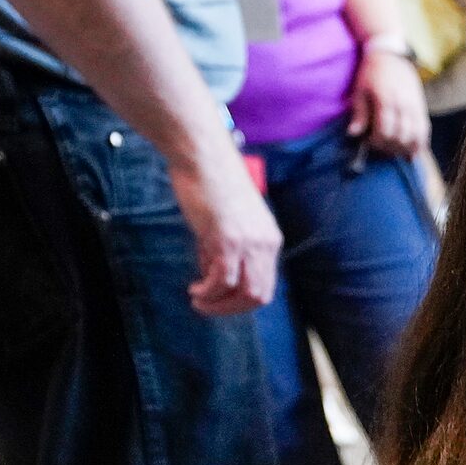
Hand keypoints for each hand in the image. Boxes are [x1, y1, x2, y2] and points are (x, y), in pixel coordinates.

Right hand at [168, 138, 282, 314]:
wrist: (202, 155)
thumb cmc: (209, 183)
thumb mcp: (224, 223)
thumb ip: (222, 250)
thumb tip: (212, 275)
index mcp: (269, 239)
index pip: (265, 284)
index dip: (241, 299)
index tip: (218, 298)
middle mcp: (266, 243)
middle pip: (259, 295)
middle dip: (232, 309)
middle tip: (207, 307)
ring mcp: (249, 243)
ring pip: (245, 294)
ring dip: (220, 306)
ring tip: (199, 302)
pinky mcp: (228, 239)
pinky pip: (223, 281)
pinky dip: (209, 293)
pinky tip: (196, 292)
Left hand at [348, 45, 430, 157]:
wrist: (392, 56)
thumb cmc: (371, 73)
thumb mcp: (360, 91)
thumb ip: (359, 114)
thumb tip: (353, 134)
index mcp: (385, 100)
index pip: (384, 131)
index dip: (377, 142)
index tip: (369, 142)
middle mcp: (403, 105)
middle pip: (400, 136)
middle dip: (390, 147)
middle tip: (381, 148)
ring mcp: (415, 107)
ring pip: (415, 136)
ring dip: (406, 148)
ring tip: (396, 151)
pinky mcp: (422, 108)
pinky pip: (425, 130)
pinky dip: (420, 143)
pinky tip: (413, 152)